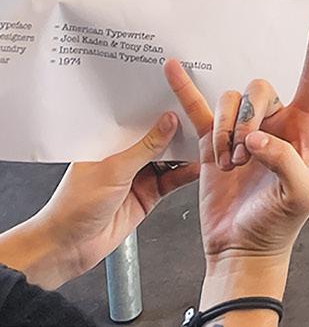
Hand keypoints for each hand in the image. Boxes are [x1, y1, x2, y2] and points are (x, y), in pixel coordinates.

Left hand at [0, 113, 195, 289]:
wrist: (68, 249)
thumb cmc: (73, 207)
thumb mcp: (113, 170)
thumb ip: (145, 148)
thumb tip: (168, 122)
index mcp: (110, 141)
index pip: (139, 118)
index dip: (158, 108)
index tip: (180, 95)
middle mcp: (124, 156)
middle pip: (157, 137)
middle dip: (177, 128)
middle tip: (199, 115)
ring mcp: (137, 176)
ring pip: (168, 157)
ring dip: (184, 151)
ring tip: (203, 139)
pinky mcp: (147, 195)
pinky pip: (170, 180)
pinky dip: (184, 174)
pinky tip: (196, 167)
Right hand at [164, 16, 308, 276]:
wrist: (242, 250)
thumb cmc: (279, 225)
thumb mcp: (301, 197)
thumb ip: (288, 161)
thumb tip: (258, 139)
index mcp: (301, 130)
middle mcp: (273, 124)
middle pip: (259, 89)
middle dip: (247, 119)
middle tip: (243, 158)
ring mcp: (241, 131)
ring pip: (230, 100)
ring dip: (225, 132)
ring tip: (228, 165)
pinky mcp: (212, 144)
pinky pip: (198, 108)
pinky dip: (185, 87)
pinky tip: (174, 68)